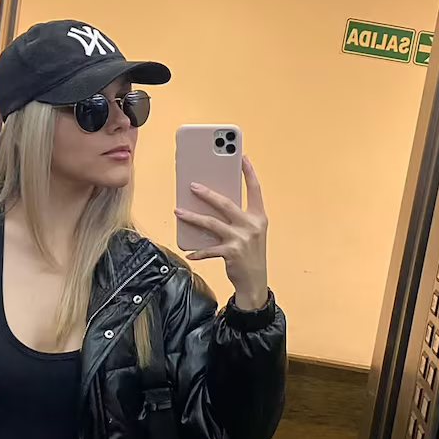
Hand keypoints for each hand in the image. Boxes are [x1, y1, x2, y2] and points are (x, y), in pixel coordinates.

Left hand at [174, 156, 269, 309]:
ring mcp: (241, 239)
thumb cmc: (250, 254)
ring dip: (192, 217)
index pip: (255, 190)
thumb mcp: (251, 232)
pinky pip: (209, 249)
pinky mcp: (231, 253)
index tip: (242, 157)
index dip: (249, 173)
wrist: (255, 281)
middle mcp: (252, 225)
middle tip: (192, 186)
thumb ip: (238, 218)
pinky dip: (197, 251)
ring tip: (179, 211)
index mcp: (259, 217)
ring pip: (212, 223)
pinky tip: (189, 252)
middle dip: (207, 193)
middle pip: (226, 203)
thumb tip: (213, 203)